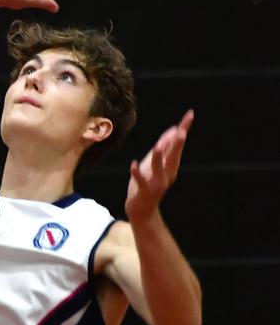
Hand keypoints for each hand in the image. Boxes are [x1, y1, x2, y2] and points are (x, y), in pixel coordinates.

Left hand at [125, 110, 193, 224]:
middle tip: (182, 131)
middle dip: (177, 144)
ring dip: (158, 158)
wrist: (142, 210)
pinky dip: (137, 174)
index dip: (184, 129)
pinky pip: (141, 182)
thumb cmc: (148, 182)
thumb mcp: (156, 162)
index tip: (190, 115)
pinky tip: (133, 165)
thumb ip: (164, 146)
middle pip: (173, 156)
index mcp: (170, 165)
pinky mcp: (145, 191)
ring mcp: (156, 183)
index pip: (177, 144)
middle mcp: (166, 173)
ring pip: (158, 169)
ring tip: (157, 146)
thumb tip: (174, 129)